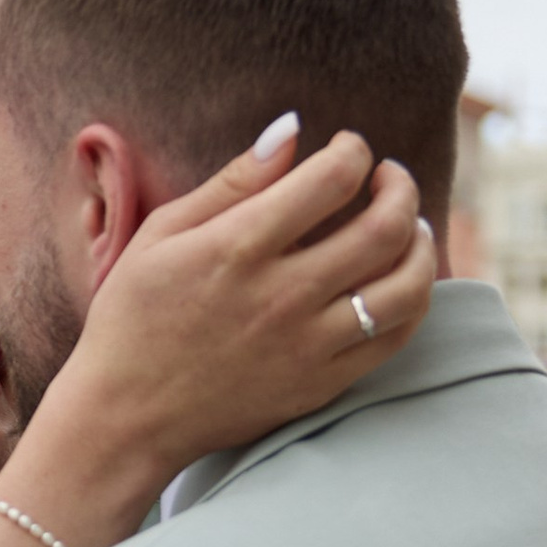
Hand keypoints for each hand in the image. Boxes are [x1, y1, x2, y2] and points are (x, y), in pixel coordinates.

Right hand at [0, 127, 435, 546]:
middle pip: (383, 227)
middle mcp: (282, 296)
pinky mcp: (321, 384)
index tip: (347, 148)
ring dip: (419, 243)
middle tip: (388, 176)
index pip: (332, 179)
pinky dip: (412, 299)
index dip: (353, 151)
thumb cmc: (134, 317)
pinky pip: (395, 337)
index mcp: (237, 248)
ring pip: (405, 286)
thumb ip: (232, 182)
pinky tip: (398, 279)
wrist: (127, 415)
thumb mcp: (162, 235)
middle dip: (399, 186)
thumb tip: (290, 131)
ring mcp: (308, 345)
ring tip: (407, 225)